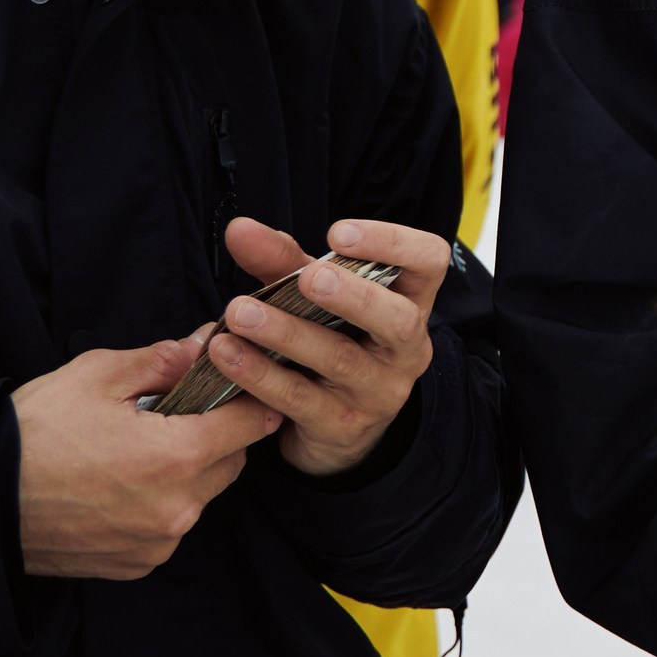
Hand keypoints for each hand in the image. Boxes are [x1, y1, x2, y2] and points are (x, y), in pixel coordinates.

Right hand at [13, 335, 280, 578]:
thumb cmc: (32, 436)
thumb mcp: (96, 376)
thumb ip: (163, 361)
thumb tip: (203, 347)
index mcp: (176, 455)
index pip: (252, 422)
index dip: (249, 398)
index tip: (240, 387)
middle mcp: (177, 506)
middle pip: (232, 460)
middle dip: (217, 434)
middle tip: (176, 417)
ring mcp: (158, 541)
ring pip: (204, 494)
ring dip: (189, 471)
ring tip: (140, 451)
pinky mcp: (138, 563)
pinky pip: (172, 526)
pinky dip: (161, 504)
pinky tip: (123, 486)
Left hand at [206, 217, 449, 477]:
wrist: (340, 426)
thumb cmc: (333, 339)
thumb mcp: (315, 297)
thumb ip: (283, 262)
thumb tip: (240, 229)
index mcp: (411, 301)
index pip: (429, 261)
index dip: (393, 243)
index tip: (337, 234)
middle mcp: (407, 347)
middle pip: (397, 319)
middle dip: (353, 296)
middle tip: (308, 277)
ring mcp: (379, 390)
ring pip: (340, 359)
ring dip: (288, 333)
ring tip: (240, 312)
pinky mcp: (343, 425)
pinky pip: (301, 399)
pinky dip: (260, 374)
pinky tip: (227, 353)